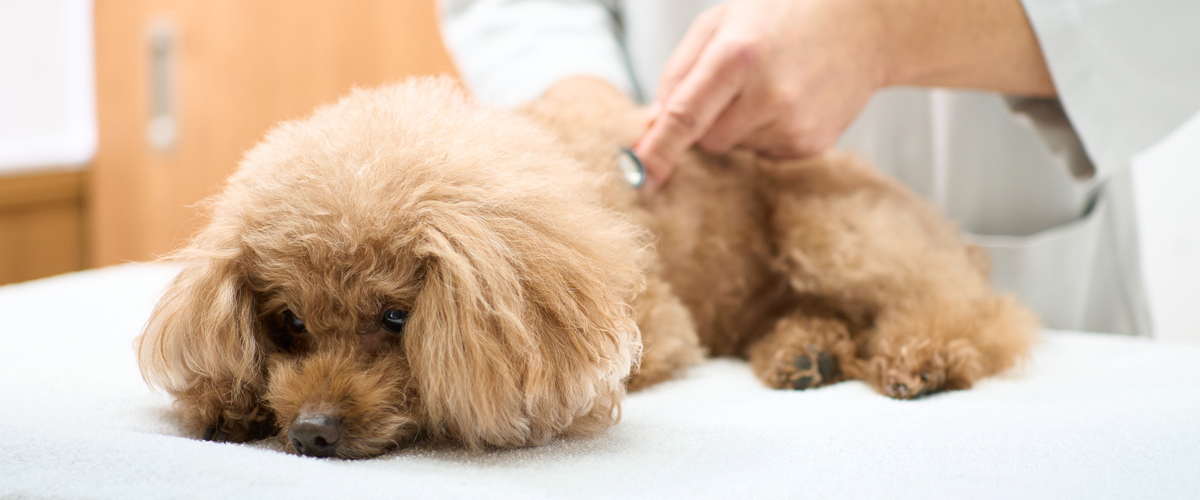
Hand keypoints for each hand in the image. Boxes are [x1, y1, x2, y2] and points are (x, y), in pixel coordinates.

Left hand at [634, 0, 1055, 188]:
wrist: (863, 25)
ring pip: (736, 148)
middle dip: (707, 123)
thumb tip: (654, 124)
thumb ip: (679, 72)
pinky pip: (764, 154)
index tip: (640, 174)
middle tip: (734, 87)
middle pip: (707, 140)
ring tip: (769, 86)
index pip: (684, 116)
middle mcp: (767, 93)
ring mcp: (793, 123)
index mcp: (736, 55)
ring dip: (740, 127)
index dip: (658, 149)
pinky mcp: (811, 144)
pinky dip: (765, 134)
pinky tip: (789, 101)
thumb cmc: (782, 17)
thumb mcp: (720, 23)